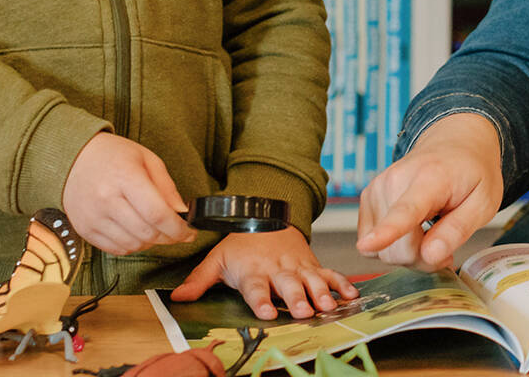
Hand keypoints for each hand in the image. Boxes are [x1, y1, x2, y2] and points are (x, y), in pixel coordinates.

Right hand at [62, 132, 195, 254]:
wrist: (72, 158)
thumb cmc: (113, 156)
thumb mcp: (146, 159)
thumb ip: (166, 187)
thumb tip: (181, 213)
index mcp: (125, 177)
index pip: (157, 214)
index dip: (178, 228)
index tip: (190, 232)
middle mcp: (106, 199)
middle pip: (147, 233)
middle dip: (169, 238)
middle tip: (177, 233)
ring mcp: (93, 217)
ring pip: (133, 244)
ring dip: (151, 243)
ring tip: (155, 229)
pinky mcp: (84, 229)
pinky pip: (116, 249)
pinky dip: (132, 245)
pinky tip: (136, 232)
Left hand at [170, 229, 357, 319]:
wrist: (265, 216)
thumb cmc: (239, 245)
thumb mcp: (216, 259)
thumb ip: (199, 281)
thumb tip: (177, 297)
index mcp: (252, 270)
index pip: (256, 287)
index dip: (260, 300)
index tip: (266, 312)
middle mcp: (277, 269)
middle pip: (288, 285)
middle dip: (297, 298)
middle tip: (304, 310)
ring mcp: (297, 266)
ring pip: (311, 279)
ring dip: (321, 292)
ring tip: (329, 306)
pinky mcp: (312, 264)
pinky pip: (330, 273)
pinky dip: (342, 283)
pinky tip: (352, 295)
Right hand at [353, 113, 503, 270]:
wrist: (455, 142)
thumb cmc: (472, 172)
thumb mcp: (484, 202)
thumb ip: (458, 230)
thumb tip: (430, 256)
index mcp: (429, 179)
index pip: (405, 211)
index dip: (387, 232)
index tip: (367, 245)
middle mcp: (394, 181)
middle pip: (395, 247)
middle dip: (420, 259)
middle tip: (444, 247)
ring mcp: (376, 189)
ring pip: (381, 251)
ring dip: (407, 254)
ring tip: (431, 235)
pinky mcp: (368, 198)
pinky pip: (373, 245)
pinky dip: (392, 246)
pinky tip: (412, 232)